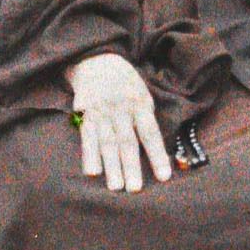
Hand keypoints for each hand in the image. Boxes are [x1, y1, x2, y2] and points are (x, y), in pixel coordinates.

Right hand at [67, 52, 171, 190]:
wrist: (97, 61)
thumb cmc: (126, 84)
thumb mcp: (143, 93)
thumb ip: (147, 119)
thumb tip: (158, 150)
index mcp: (140, 103)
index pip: (150, 133)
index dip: (157, 155)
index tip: (164, 176)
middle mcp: (120, 108)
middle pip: (126, 141)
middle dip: (131, 166)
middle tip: (134, 189)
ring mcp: (102, 112)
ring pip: (107, 142)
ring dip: (111, 166)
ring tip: (115, 187)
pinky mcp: (86, 114)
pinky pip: (87, 137)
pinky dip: (89, 155)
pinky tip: (92, 172)